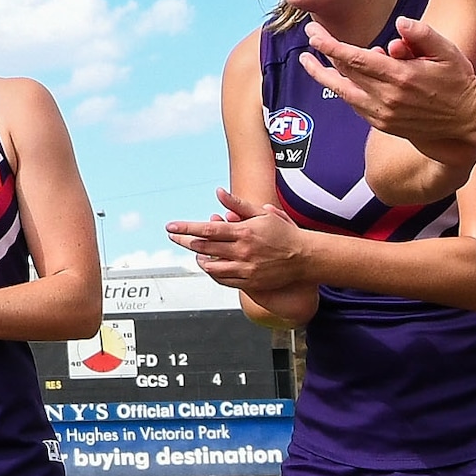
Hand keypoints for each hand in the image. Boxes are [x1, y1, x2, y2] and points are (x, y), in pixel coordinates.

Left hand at [165, 187, 315, 299]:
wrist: (305, 257)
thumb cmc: (284, 233)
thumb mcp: (263, 213)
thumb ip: (238, 205)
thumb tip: (218, 193)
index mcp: (244, 232)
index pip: (208, 230)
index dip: (187, 229)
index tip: (171, 227)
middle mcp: (242, 251)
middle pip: (204, 248)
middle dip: (184, 241)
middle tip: (173, 237)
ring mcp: (246, 269)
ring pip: (211, 266)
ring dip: (198, 258)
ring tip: (194, 251)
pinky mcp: (249, 282)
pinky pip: (223, 279)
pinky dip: (212, 272)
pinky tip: (208, 264)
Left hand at [308, 15, 475, 152]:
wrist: (468, 120)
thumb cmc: (459, 81)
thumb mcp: (447, 52)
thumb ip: (423, 34)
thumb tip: (400, 23)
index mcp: (401, 77)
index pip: (355, 59)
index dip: (330, 45)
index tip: (314, 34)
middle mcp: (388, 98)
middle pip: (344, 74)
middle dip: (323, 54)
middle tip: (311, 36)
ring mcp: (384, 114)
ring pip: (343, 93)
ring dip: (323, 76)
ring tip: (308, 62)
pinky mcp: (383, 125)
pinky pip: (355, 105)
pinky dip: (344, 90)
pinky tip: (337, 78)